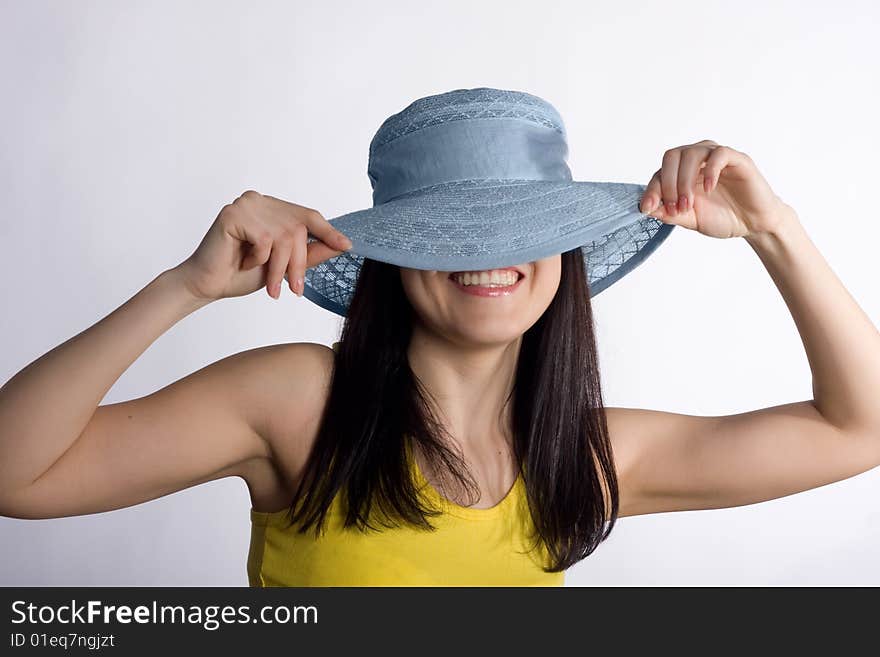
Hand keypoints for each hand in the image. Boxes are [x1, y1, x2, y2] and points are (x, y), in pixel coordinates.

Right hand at [174, 190, 352, 301]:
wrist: (208, 285)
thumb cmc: (241, 274)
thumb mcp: (283, 264)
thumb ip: (309, 253)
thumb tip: (341, 246)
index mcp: (272, 208)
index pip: (307, 215)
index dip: (328, 231)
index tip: (347, 246)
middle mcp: (260, 201)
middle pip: (298, 228)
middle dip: (299, 263)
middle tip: (294, 289)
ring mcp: (245, 204)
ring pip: (283, 235)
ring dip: (280, 267)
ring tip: (271, 286)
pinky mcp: (233, 213)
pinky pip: (264, 239)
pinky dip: (259, 259)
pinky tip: (244, 263)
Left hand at [639, 140, 791, 238]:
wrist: (754, 223)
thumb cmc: (723, 217)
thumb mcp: (691, 220)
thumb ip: (670, 214)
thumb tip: (648, 209)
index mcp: (682, 173)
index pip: (660, 173)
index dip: (651, 190)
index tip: (647, 208)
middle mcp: (697, 161)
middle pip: (671, 157)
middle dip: (667, 184)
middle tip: (674, 207)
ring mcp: (716, 157)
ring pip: (691, 153)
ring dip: (684, 180)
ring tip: (688, 204)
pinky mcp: (736, 159)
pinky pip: (719, 154)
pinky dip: (709, 171)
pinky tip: (708, 189)